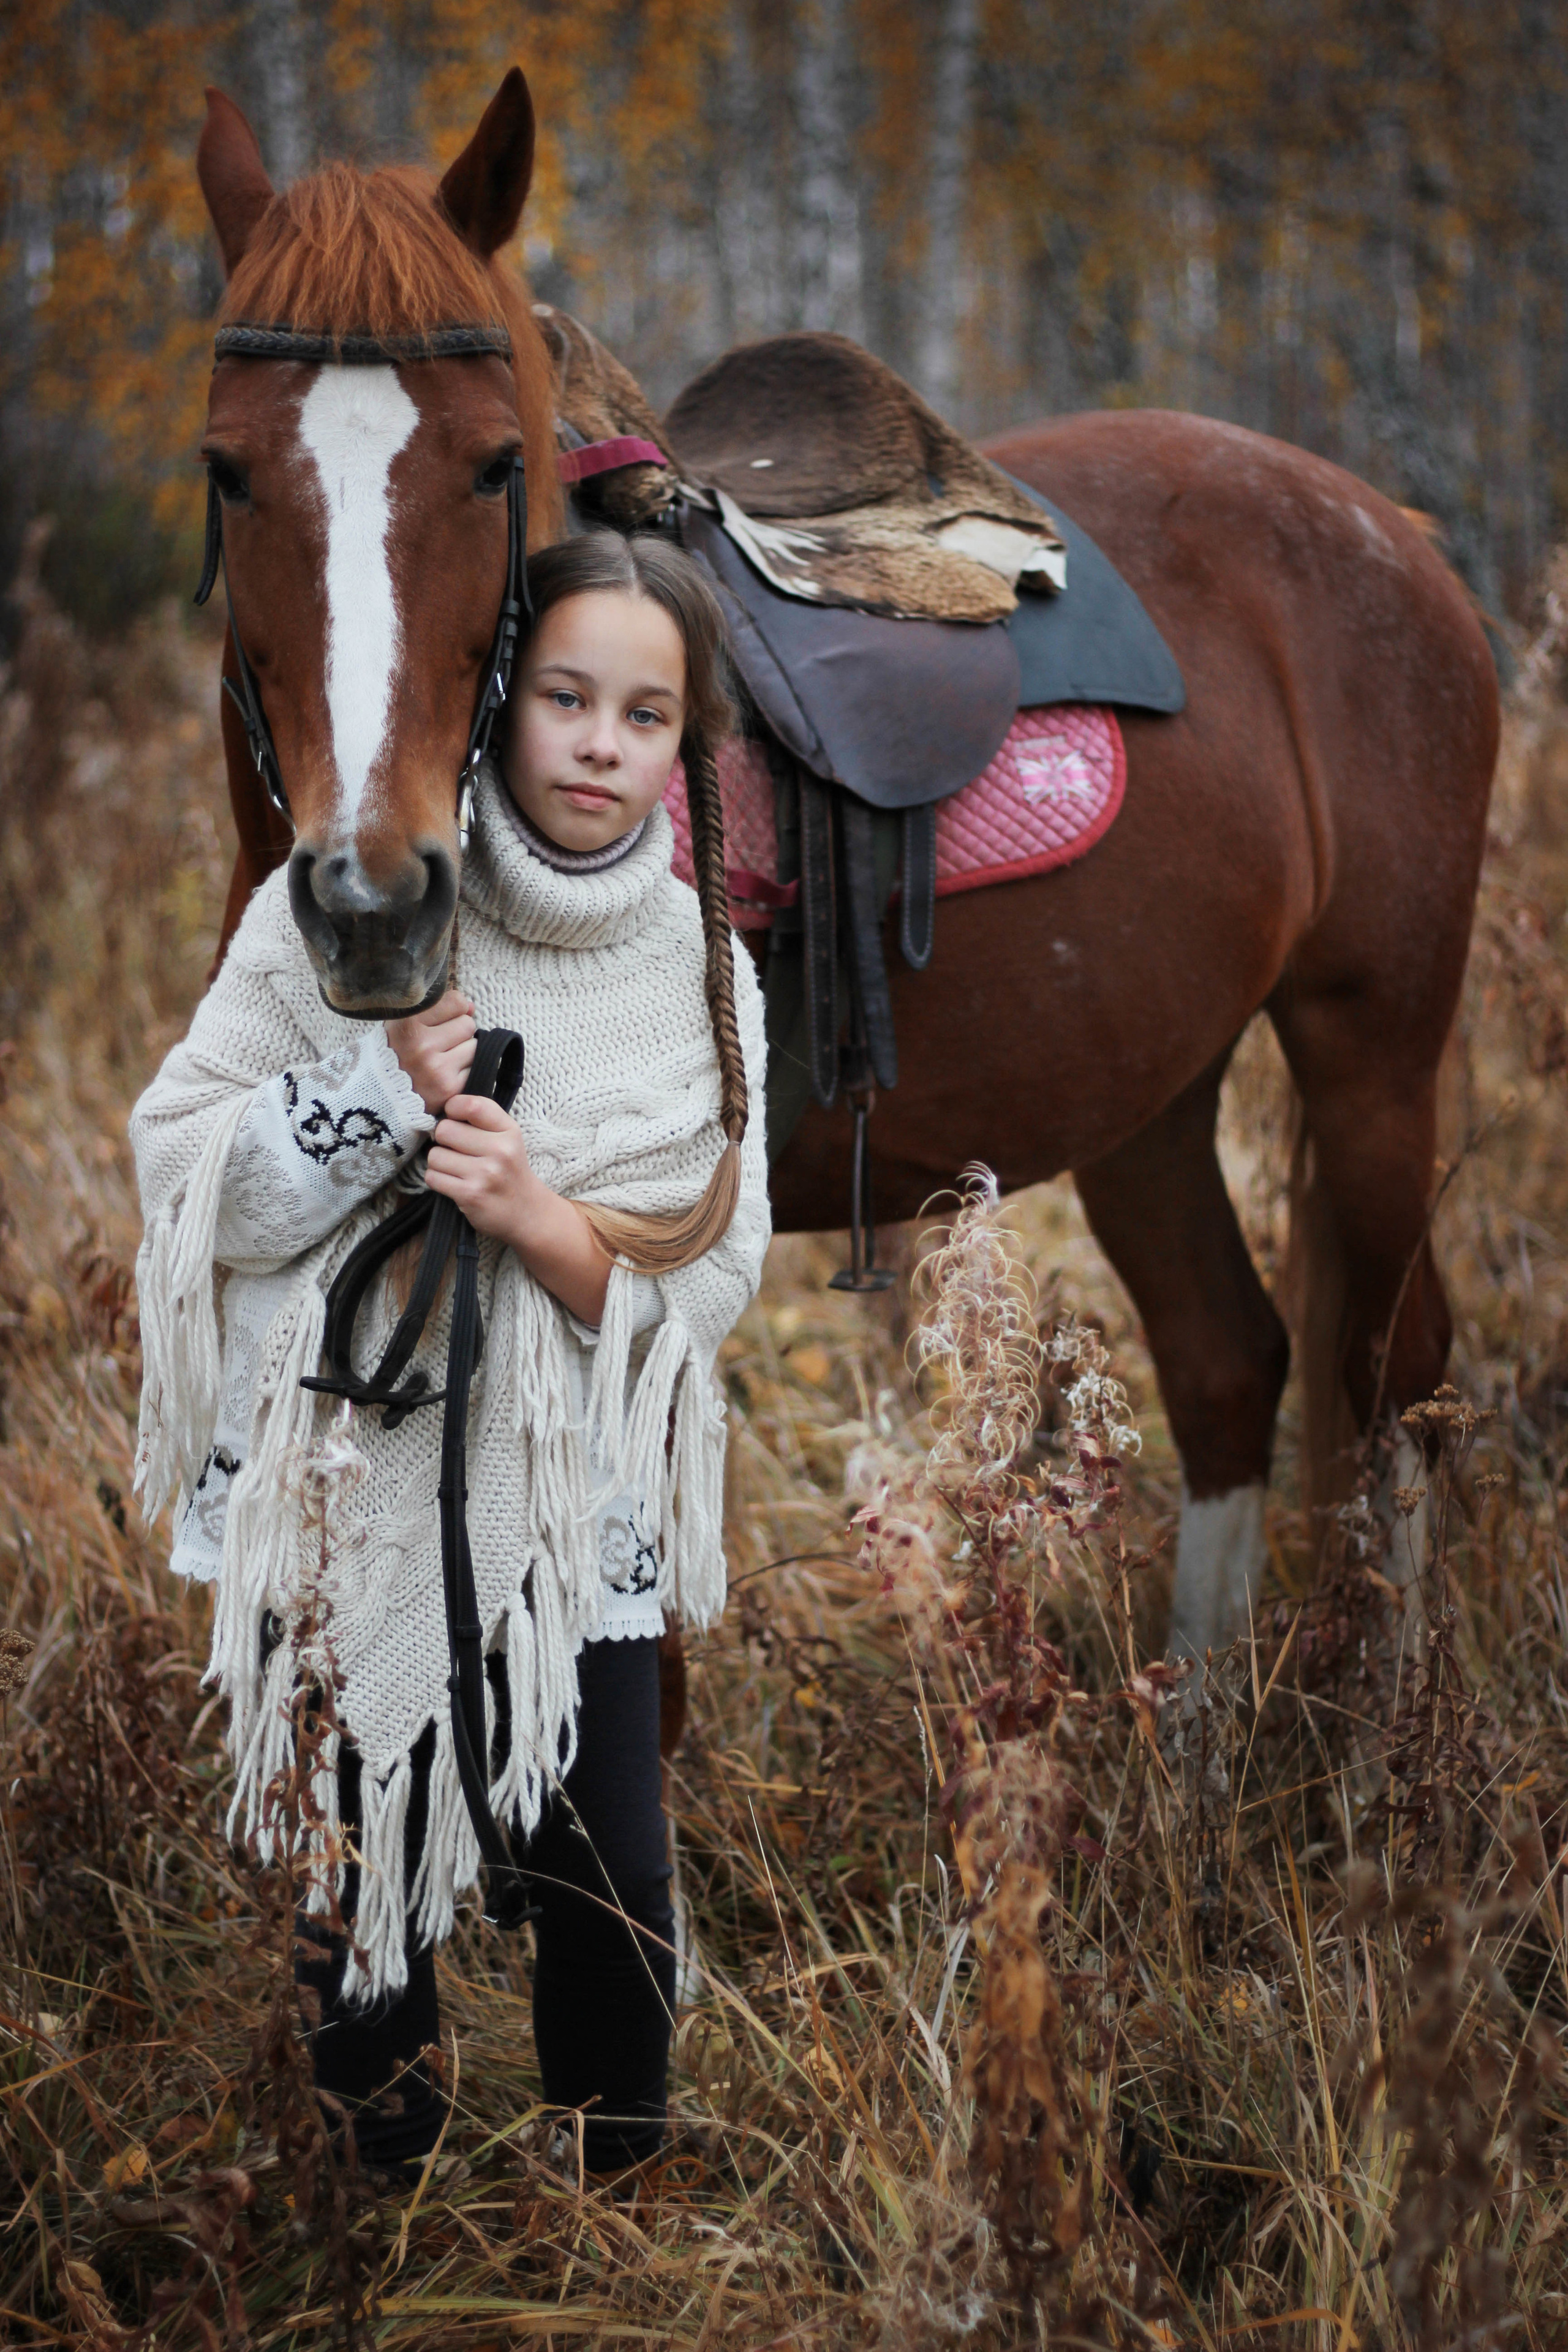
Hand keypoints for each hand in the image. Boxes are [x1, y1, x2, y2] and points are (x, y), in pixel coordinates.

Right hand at [386, 990, 475, 1114]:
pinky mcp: (448, 1088)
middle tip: (437, 1044)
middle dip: (457, 1033)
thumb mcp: (405, 1021)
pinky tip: (444, 1074)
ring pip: (474, 1047)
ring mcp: (435, 1069)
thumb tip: (470, 1007)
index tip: (436, 1022)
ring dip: (462, 1052)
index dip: (451, 1010)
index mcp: (406, 1023)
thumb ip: (439, 1007)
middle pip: (467, 1024)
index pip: (456, 1002)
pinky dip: (463, 1071)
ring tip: (440, 1059)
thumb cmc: (397, 1050)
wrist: (381, 1092)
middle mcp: (420, 1045)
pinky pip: (474, 1069)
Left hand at [425, 1094, 536, 1243]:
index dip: (453, 1109)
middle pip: (444, 1130)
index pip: (471, 1105)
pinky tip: (453, 1183)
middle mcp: (500, 1150)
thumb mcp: (508, 1138)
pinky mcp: (470, 1194)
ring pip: (435, 1155)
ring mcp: (485, 1173)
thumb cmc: (509, 1170)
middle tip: (456, 1151)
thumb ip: (482, 1120)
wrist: (526, 1211)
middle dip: (443, 1140)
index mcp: (509, 1131)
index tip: (455, 1119)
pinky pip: (433, 1177)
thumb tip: (443, 1108)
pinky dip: (437, 1180)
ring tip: (456, 1170)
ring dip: (439, 1163)